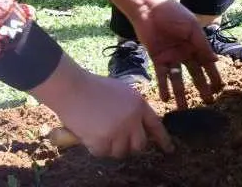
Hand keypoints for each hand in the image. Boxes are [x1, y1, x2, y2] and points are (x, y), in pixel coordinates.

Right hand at [31, 55, 171, 157]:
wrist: (72, 89)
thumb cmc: (92, 88)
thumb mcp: (121, 92)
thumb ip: (132, 108)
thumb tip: (138, 127)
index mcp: (139, 104)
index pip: (155, 125)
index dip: (162, 139)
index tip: (169, 149)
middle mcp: (132, 119)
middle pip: (140, 145)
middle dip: (130, 145)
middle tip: (118, 140)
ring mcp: (118, 131)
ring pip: (121, 151)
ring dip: (111, 146)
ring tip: (99, 131)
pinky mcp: (103, 141)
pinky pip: (103, 153)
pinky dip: (95, 147)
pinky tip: (89, 133)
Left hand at [113, 0, 223, 108]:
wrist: (148, 8)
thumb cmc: (173, 13)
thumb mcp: (192, 28)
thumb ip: (202, 45)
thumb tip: (216, 61)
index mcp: (196, 44)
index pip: (207, 62)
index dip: (213, 74)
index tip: (220, 88)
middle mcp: (185, 52)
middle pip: (195, 73)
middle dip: (201, 87)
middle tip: (207, 102)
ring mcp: (171, 57)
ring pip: (178, 78)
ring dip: (181, 92)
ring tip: (184, 108)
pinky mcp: (157, 59)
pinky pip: (162, 76)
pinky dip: (164, 87)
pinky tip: (166, 99)